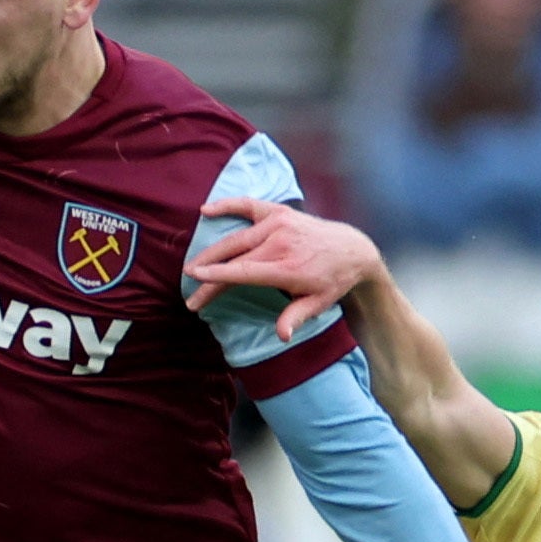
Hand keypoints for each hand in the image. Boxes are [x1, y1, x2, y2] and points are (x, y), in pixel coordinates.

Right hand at [184, 195, 380, 340]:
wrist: (352, 250)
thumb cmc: (331, 280)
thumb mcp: (318, 303)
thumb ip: (296, 316)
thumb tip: (282, 336)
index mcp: (287, 267)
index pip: (243, 272)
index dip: (216, 276)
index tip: (195, 280)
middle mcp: (280, 241)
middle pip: (233, 258)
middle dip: (207, 274)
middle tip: (189, 291)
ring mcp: (278, 223)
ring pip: (235, 237)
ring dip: (211, 252)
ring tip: (192, 266)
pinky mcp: (279, 211)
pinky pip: (248, 205)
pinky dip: (226, 206)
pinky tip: (205, 209)